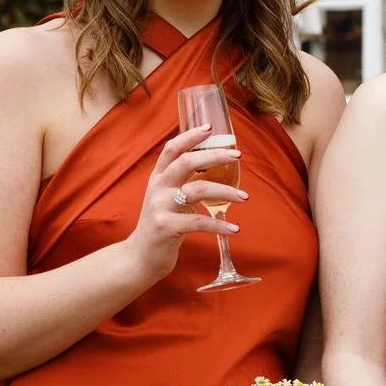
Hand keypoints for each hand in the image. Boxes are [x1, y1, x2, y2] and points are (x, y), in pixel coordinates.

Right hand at [122, 124, 244, 280]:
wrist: (140, 257)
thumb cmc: (162, 223)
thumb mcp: (168, 197)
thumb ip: (185, 180)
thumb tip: (215, 162)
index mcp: (158, 177)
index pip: (172, 149)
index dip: (190, 136)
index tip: (210, 127)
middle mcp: (158, 188)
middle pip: (186, 162)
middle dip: (215, 155)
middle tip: (237, 155)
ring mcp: (160, 207)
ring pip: (197, 189)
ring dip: (226, 191)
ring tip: (245, 197)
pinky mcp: (166, 227)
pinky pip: (199, 221)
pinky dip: (220, 225)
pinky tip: (234, 228)